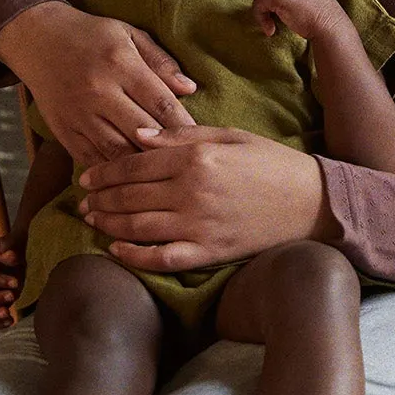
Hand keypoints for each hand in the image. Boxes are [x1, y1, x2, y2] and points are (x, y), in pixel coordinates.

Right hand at [0, 0, 195, 163]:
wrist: (38, 40)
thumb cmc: (92, 35)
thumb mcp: (129, 34)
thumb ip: (160, 62)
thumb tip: (190, 88)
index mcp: (120, 64)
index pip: (160, 103)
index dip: (184, 125)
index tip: (201, 140)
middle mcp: (99, 92)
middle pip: (142, 132)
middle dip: (168, 151)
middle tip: (190, 165)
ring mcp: (79, 114)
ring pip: (117, 152)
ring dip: (142, 166)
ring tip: (165, 175)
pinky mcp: (63, 130)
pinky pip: (91, 159)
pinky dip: (112, 171)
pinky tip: (131, 178)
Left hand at [77, 125, 337, 270]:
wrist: (311, 202)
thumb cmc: (271, 162)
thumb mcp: (229, 136)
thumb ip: (181, 137)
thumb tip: (138, 136)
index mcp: (196, 158)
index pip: (135, 164)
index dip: (106, 171)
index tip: (88, 176)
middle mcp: (192, 192)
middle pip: (130, 196)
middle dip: (100, 198)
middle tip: (83, 200)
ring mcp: (199, 226)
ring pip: (137, 227)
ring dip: (108, 225)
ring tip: (91, 221)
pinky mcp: (209, 253)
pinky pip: (161, 259)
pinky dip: (134, 257)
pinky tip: (116, 252)